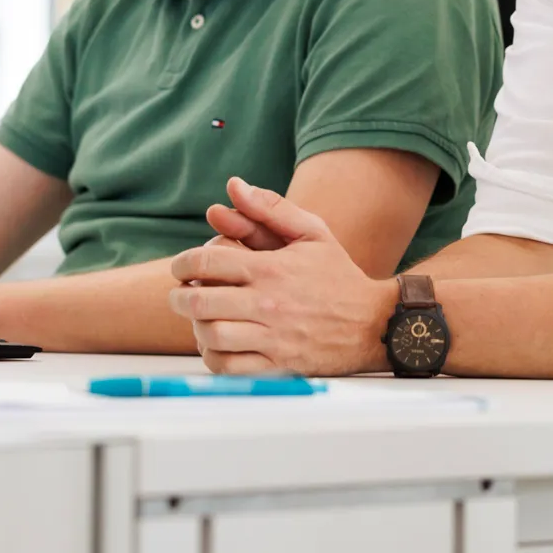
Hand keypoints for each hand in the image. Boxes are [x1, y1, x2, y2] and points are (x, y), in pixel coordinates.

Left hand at [168, 178, 397, 375]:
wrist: (373, 323)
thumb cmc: (338, 275)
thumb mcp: (313, 233)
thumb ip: (271, 208)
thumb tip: (235, 186)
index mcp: (272, 269)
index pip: (207, 263)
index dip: (183, 263)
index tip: (180, 268)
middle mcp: (268, 303)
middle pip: (200, 301)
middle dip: (179, 296)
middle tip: (179, 294)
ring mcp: (272, 337)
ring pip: (212, 335)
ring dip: (196, 327)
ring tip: (199, 320)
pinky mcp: (277, 366)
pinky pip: (229, 366)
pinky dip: (213, 357)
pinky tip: (218, 345)